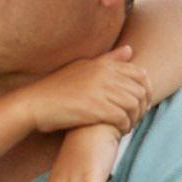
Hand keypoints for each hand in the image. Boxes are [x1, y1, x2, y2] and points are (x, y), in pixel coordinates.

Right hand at [16, 48, 151, 134]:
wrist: (34, 104)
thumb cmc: (57, 88)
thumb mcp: (83, 67)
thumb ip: (109, 60)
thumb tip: (130, 49)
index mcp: (104, 64)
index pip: (141, 75)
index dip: (146, 92)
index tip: (139, 105)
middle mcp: (105, 74)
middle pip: (141, 91)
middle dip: (142, 108)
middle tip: (133, 119)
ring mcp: (101, 90)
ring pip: (134, 105)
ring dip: (134, 119)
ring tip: (126, 126)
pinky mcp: (96, 108)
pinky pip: (122, 118)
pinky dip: (124, 127)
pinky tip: (117, 131)